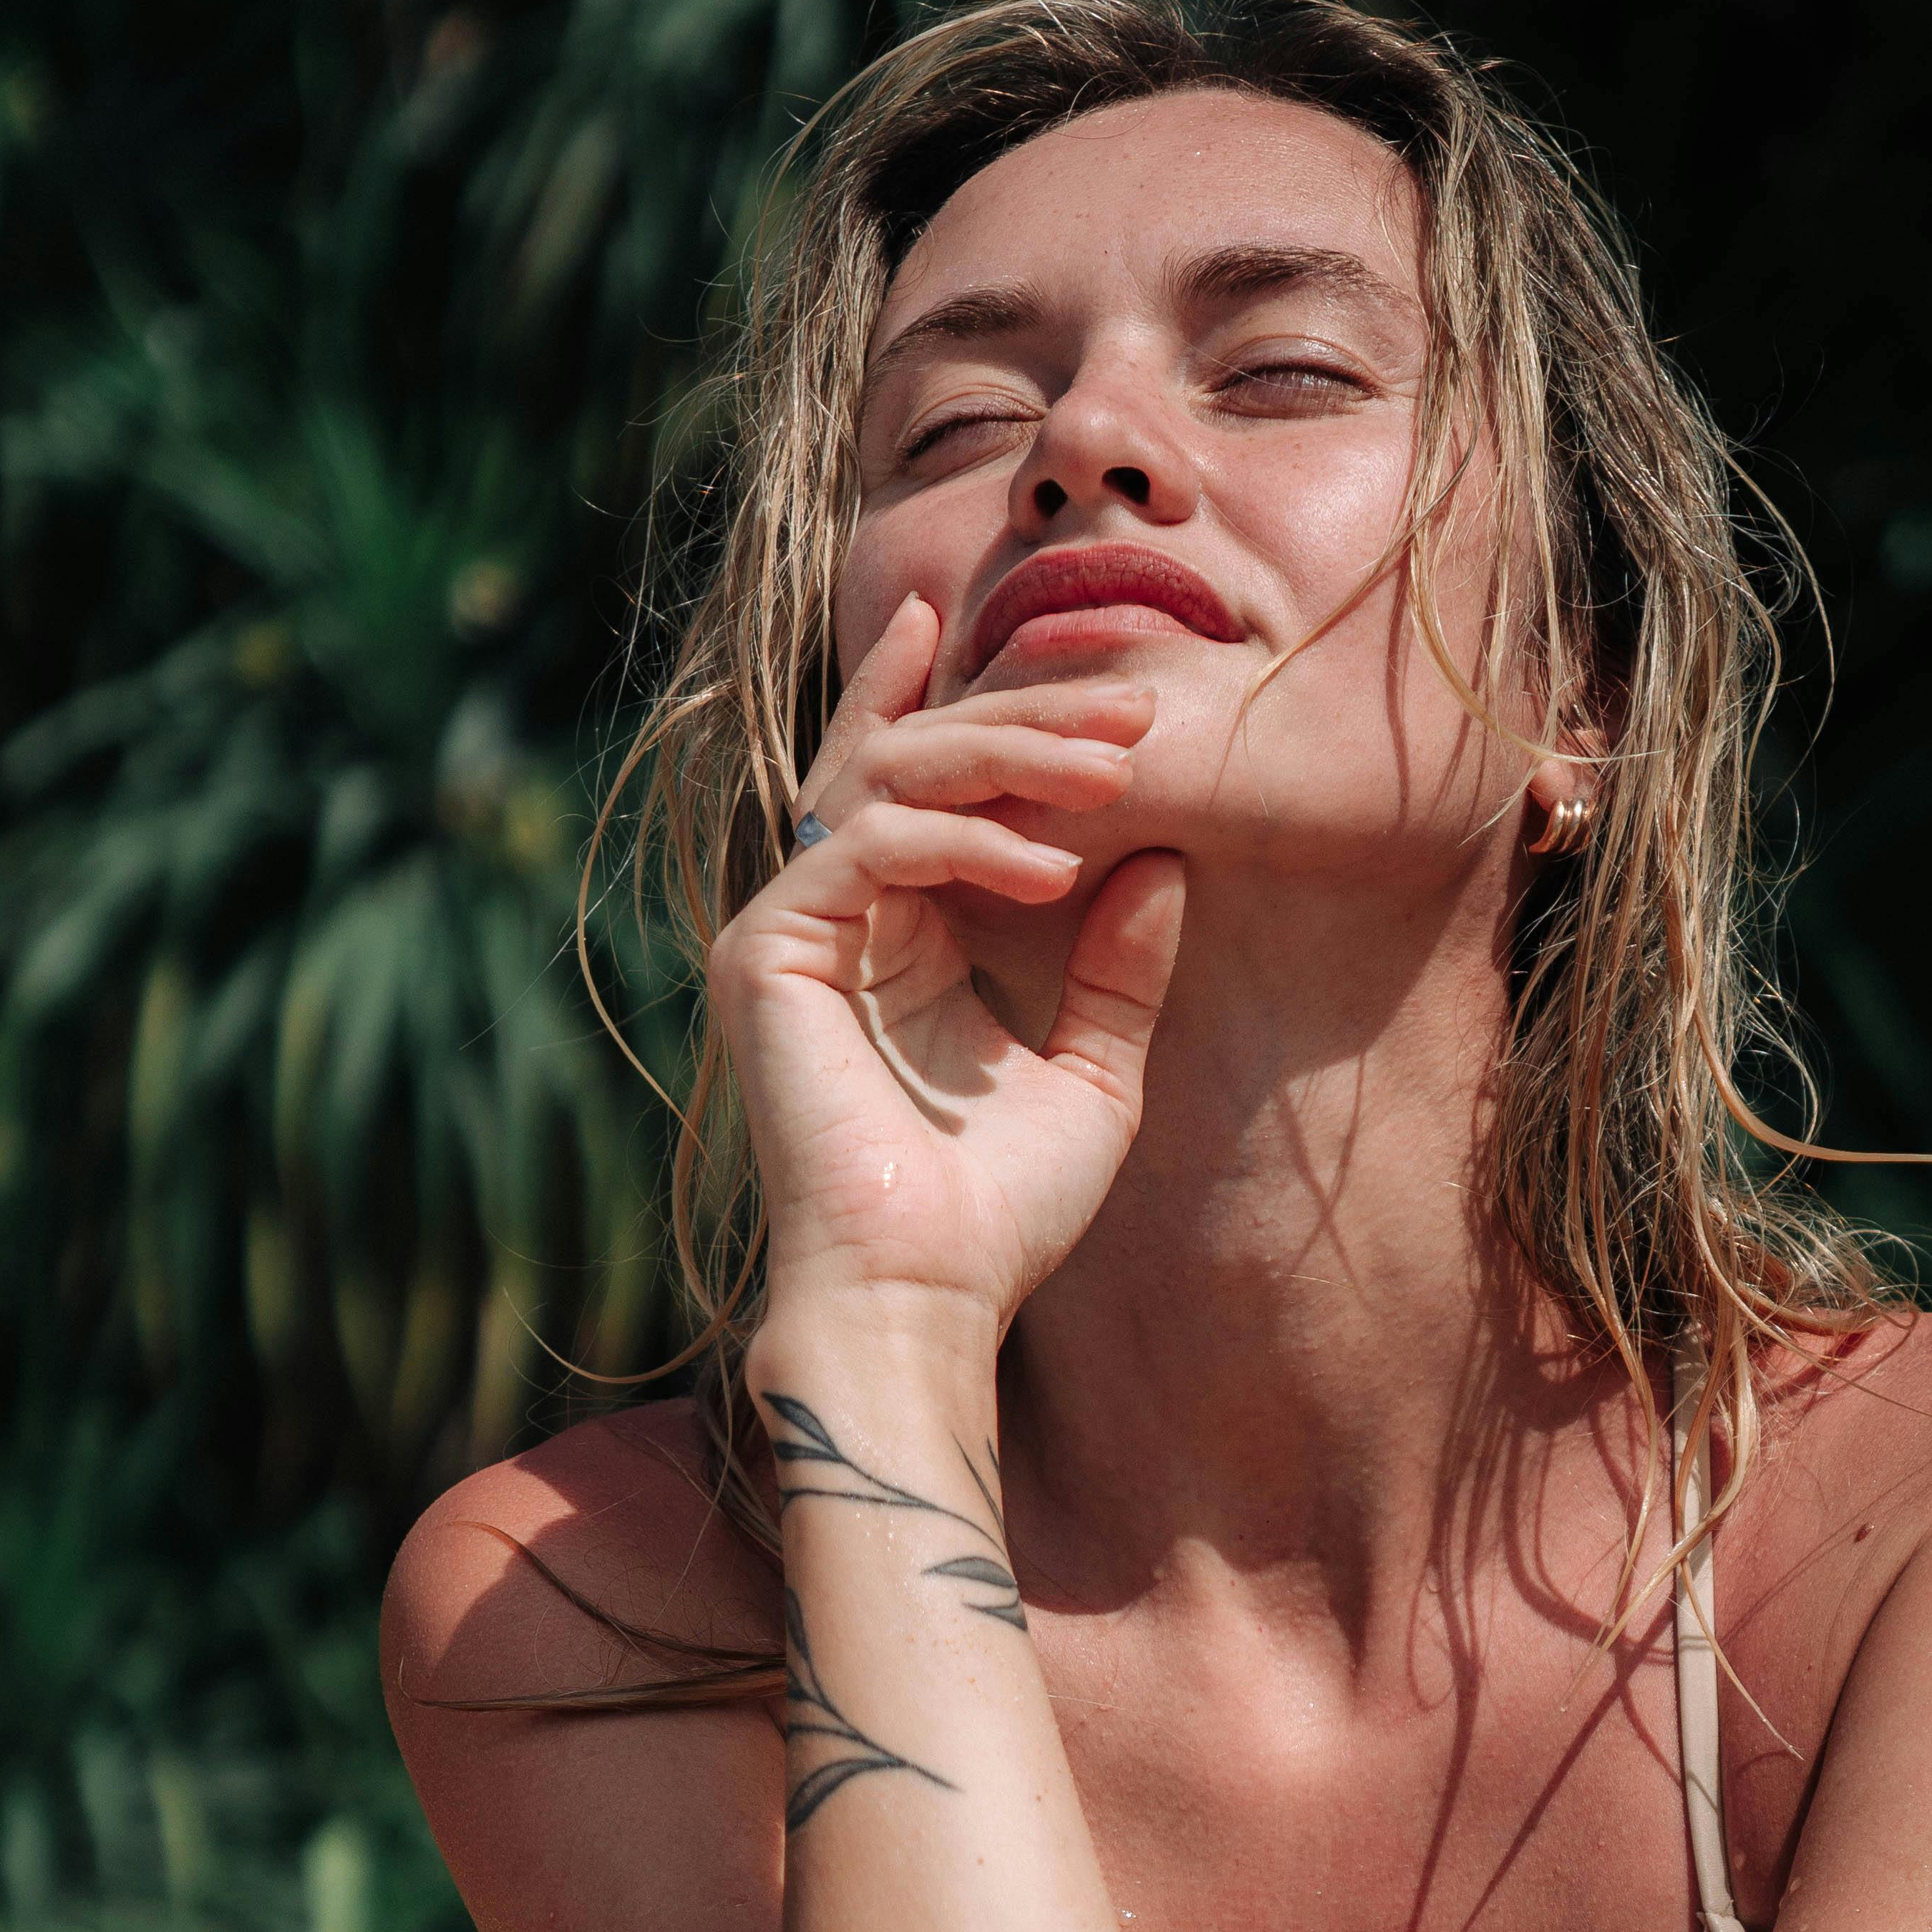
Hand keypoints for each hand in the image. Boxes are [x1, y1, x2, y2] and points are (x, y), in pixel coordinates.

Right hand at [707, 593, 1186, 1351]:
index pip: (905, 782)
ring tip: (1115, 771)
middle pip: (906, 759)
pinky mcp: (767, 956)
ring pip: (884, 778)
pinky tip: (1049, 868)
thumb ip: (1117, 968)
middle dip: (1024, 718)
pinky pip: (867, 846)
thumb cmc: (999, 1212)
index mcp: (886, 937)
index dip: (950, 699)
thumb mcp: (1094, 1071)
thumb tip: (1164, 862)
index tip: (1017, 634)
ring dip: (1008, 757)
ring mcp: (785, 933)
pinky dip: (964, 842)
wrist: (929, 1297)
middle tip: (1133, 707)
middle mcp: (824, 920)